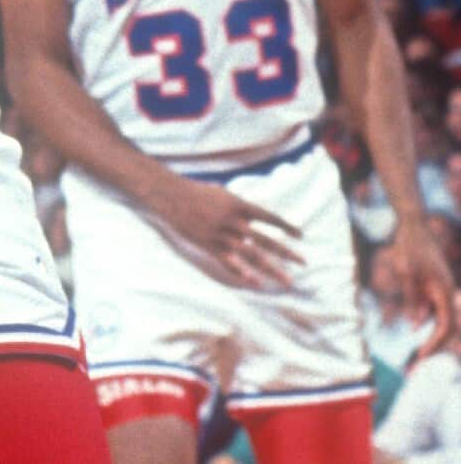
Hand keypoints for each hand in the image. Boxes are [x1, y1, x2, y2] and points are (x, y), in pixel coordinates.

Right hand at [153, 177, 303, 288]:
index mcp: (239, 205)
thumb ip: (239, 206)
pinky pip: (230, 262)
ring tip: (286, 280)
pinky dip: (243, 274)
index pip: (269, 218)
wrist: (171, 195)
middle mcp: (234, 221)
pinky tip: (255, 283)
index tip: (301, 236)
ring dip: (271, 269)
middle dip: (286, 253)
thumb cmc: (196, 191)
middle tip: (303, 263)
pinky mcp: (209, 245)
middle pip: (266, 240)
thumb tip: (252, 217)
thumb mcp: (222, 194)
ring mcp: (222, 235)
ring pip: (252, 255)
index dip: (286, 227)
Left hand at [391, 217, 456, 360]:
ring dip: (432, 342)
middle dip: (434, 349)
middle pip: (446, 328)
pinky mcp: (436, 290)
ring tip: (416, 361)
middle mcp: (448, 294)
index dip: (435, 343)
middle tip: (416, 367)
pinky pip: (436, 314)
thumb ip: (412, 298)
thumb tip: (416, 326)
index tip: (420, 356)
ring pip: (442, 323)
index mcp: (444, 291)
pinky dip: (429, 327)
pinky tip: (420, 341)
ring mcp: (443, 293)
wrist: (414, 226)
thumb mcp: (406, 272)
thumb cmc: (410, 247)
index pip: (445, 325)